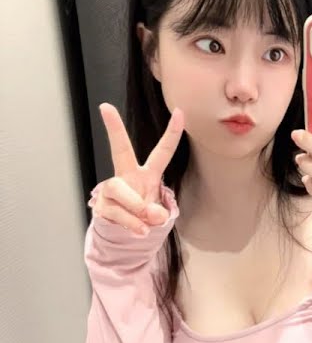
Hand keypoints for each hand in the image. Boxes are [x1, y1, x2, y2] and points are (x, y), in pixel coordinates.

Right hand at [89, 103, 184, 234]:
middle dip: (114, 129)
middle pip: (120, 150)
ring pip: (118, 189)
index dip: (172, 134)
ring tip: (145, 223)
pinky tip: (139, 230)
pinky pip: (115, 211)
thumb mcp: (157, 216)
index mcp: (147, 175)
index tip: (181, 112)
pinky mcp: (101, 204)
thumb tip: (150, 215)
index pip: (162, 152)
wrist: (124, 235)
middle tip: (106, 107)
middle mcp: (127, 177)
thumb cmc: (143, 218)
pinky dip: (131, 223)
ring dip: (134, 207)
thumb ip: (157, 213)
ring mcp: (111, 189)